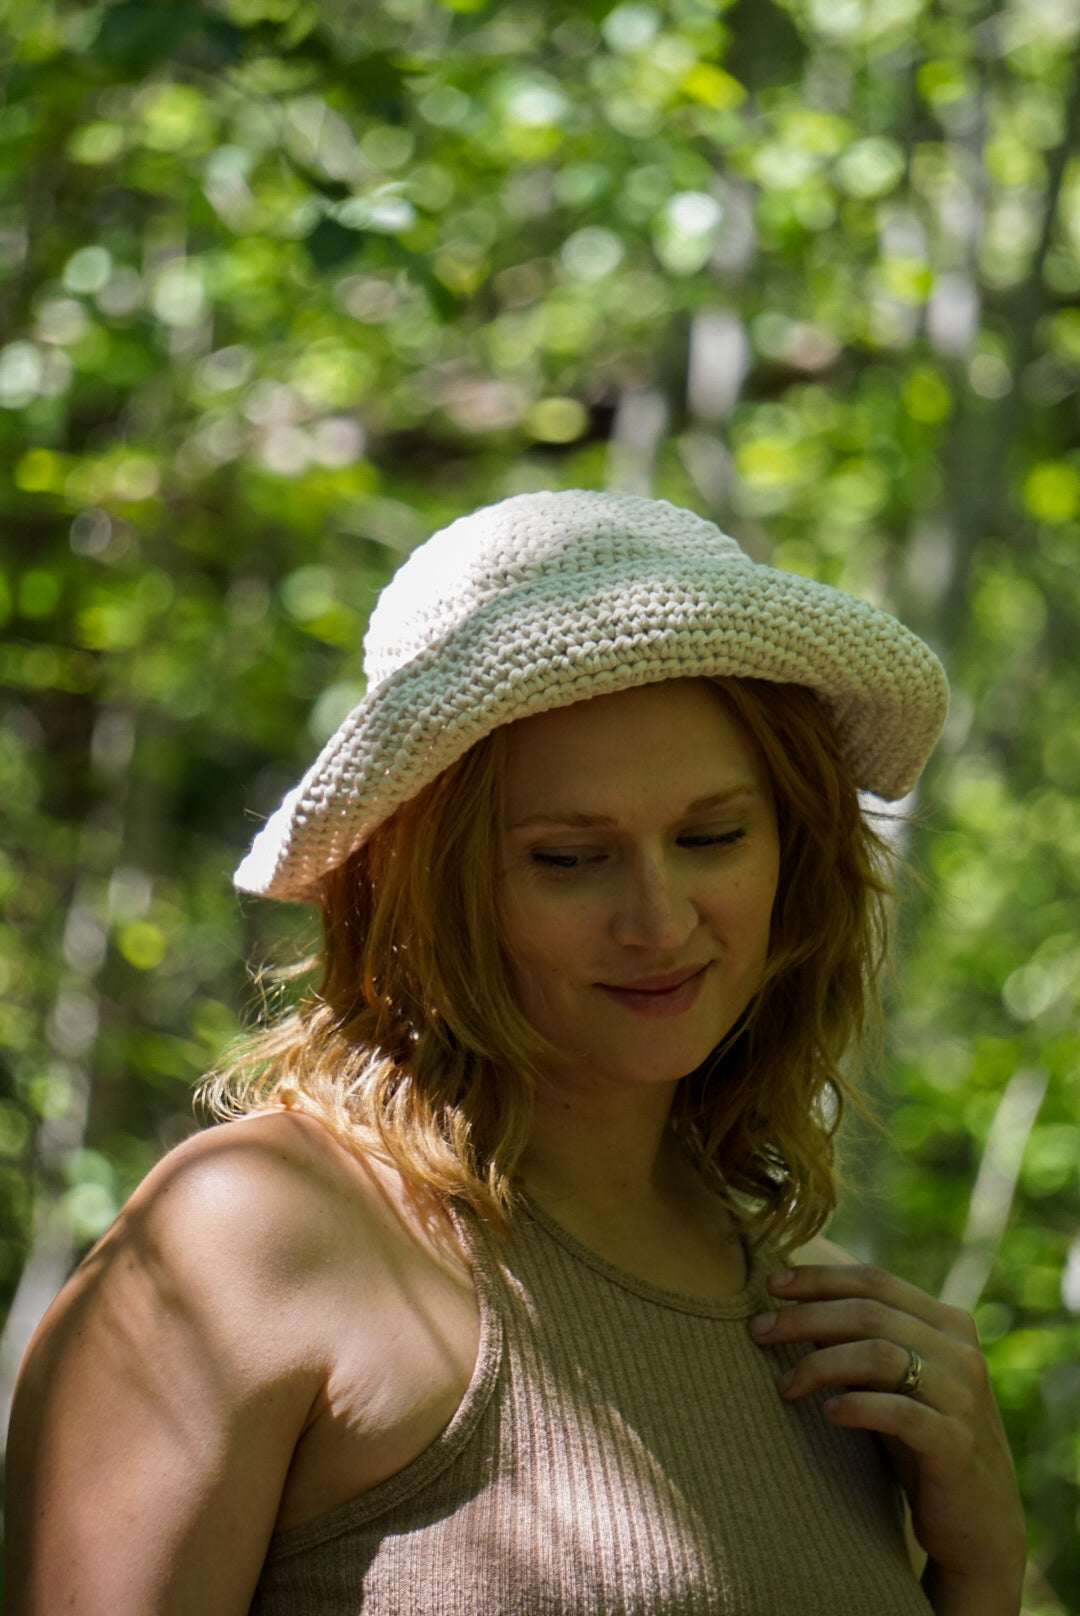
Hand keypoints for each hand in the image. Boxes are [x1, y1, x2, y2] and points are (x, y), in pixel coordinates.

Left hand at [748, 1263, 1025, 1611]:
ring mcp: (963, 1396)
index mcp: (947, 1322)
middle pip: (868, 1312)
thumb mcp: (895, 1381)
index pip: (873, 1280)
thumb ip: (861, 1341)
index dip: (819, 1278)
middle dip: (804, 1317)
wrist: (980, 1521)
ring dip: (821, 1363)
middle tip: (758, 1331)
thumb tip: (793, 1305)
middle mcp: (960, 1350)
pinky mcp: (958, 1444)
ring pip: (881, 1354)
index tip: (771, 1285)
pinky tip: (827, 1412)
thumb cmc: (921, 1441)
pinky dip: (858, 1406)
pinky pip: (900, 1412)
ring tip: (785, 1385)